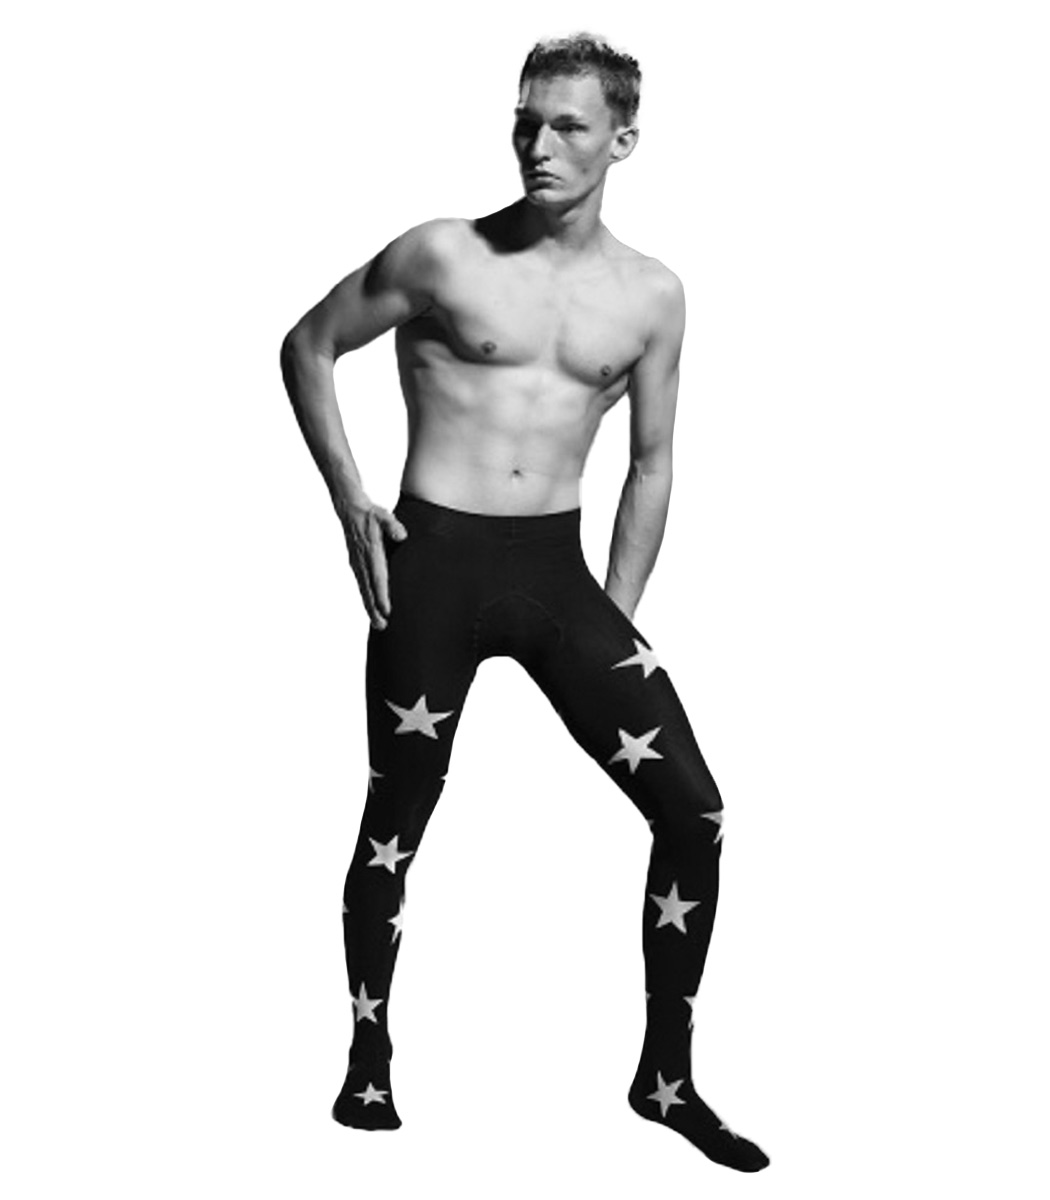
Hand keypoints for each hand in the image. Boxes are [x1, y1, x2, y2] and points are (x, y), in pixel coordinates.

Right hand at [339, 499, 408, 629]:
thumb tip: (402, 536)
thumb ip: (393, 526)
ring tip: (378, 625)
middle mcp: (362, 561)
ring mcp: (357, 563)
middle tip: (382, 627)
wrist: (349, 509)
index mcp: (371, 551)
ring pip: (364, 590)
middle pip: (369, 590)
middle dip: (375, 609)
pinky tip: (370, 609)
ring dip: (370, 608)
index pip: (378, 577)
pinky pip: (361, 585)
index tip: (387, 610)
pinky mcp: (356, 564)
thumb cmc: (370, 513)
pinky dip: (365, 598)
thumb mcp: (383, 515)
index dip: (382, 595)